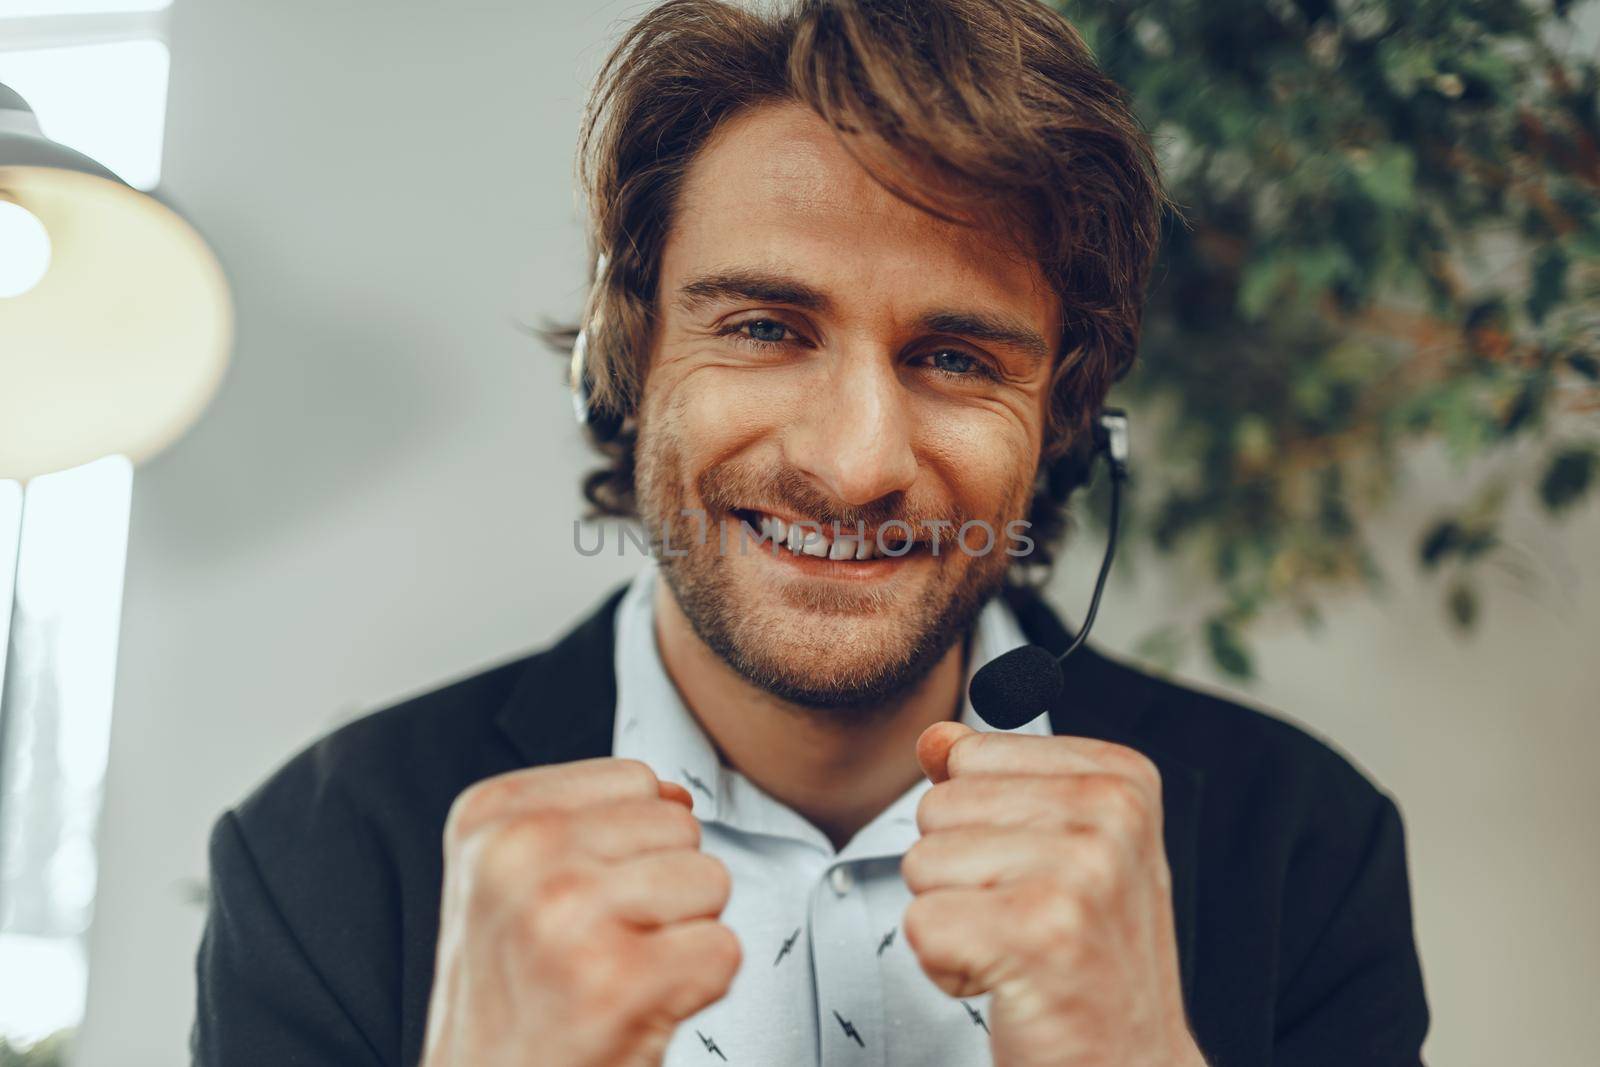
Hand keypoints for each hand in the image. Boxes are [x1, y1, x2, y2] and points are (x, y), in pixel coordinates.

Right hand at [421, 758, 740, 1066]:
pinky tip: (638, 1007)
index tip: (580, 901)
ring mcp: (566, 916)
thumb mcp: (513, 882)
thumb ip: (590, 819)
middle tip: (600, 945)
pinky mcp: (616, 983)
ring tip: (618, 973)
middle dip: (661, 888)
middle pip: (679, 824)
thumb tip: (677, 792)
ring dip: (681, 935)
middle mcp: (519, 855)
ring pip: (710, 879)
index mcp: (491, 817)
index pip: (635, 778)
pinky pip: (723, 949)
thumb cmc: (514, 999)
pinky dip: (698, 987)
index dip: (630, 846)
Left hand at [900, 722, 1204, 1066]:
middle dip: (958, 875)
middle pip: (937, 806)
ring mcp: (1081, 873)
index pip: (966, 754)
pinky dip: (945, 967)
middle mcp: (1111, 813)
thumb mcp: (1052, 847)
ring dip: (952, 920)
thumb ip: (989, 780)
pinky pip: (920, 924)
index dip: (979, 826)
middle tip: (1026, 923)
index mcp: (1120, 776)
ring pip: (921, 862)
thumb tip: (934, 737)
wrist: (1129, 1065)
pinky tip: (1006, 982)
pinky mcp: (1040, 936)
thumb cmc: (1086, 957)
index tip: (1038, 877)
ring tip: (1018, 951)